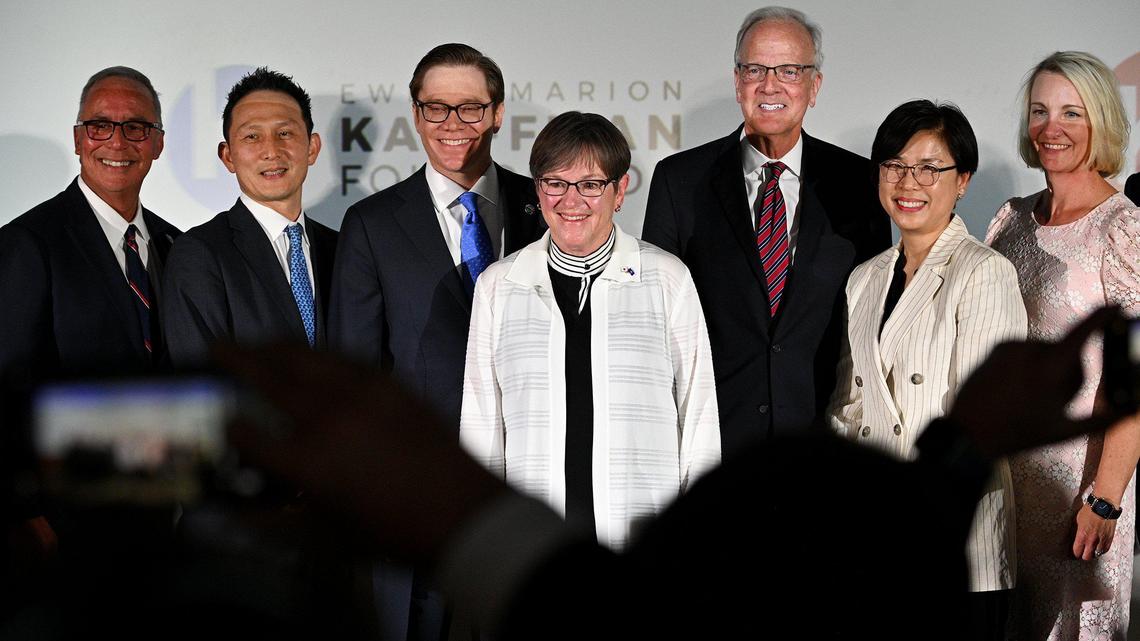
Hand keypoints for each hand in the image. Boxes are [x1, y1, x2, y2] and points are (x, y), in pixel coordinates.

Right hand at [215, 341, 508, 563]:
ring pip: (310, 356)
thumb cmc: (393, 536)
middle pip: (271, 375)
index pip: (248, 434)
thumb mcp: (327, 538)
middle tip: (218, 347)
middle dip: (239, 358)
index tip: (223, 423)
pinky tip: (315, 358)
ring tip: (260, 345)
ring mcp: (362, 393)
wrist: (463, 515)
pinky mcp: (392, 384)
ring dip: (278, 347)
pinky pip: (346, 358)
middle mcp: (328, 416)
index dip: (230, 428)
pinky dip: (321, 354)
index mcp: (307, 460)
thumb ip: (278, 521)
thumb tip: (240, 513)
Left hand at [950, 306, 1124, 458]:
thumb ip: (1103, 420)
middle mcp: (1031, 349)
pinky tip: (1015, 387)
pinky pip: (1026, 351)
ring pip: (1047, 352)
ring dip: (1048, 369)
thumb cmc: (1018, 434)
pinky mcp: (998, 345)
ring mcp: (1011, 345)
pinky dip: (1028, 365)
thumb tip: (1132, 410)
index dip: (1103, 317)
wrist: (968, 431)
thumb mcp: (1063, 432)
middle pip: (1069, 353)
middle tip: (1053, 401)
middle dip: (1071, 373)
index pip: (1083, 332)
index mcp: (1050, 367)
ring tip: (1029, 397)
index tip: (1116, 306)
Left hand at [1073, 503, 1117, 560]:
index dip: (1075, 553)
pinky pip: (1105, 550)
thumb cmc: (1090, 511)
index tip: (1075, 552)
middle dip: (1083, 555)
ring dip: (1093, 553)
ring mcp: (1102, 540)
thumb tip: (1076, 539)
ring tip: (1090, 550)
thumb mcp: (1077, 520)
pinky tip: (1098, 548)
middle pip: (1087, 557)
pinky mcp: (1110, 539)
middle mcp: (1092, 540)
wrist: (1104, 506)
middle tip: (1082, 552)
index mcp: (1082, 535)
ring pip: (1096, 555)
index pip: (1077, 551)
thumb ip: (1077, 532)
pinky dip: (1101, 551)